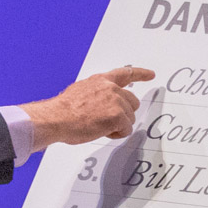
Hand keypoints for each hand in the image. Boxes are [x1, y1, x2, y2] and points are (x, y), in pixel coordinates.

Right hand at [24, 65, 154, 145]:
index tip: (151, 74)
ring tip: (97, 125)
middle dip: (123, 114)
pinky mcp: (117, 116)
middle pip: (132, 103)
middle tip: (106, 121)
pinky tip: (101, 131)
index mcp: (101, 80)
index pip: (125, 73)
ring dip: (117, 126)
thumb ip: (97, 93)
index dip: (140, 73)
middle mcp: (111, 88)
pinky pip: (126, 130)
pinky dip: (116, 134)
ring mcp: (115, 101)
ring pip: (129, 118)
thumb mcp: (81, 92)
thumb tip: (102, 103)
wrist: (56, 118)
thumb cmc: (64, 110)